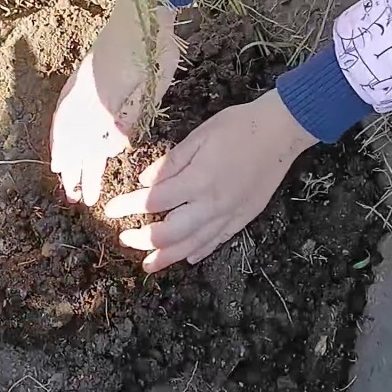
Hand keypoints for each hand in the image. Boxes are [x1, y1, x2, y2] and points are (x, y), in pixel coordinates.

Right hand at [51, 0, 178, 205]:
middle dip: (72, 168)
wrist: (141, 11)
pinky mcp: (82, 76)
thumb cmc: (153, 49)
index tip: (80, 191)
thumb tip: (111, 147)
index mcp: (101, 101)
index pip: (86, 144)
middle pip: (72, 140)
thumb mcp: (151, 87)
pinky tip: (64, 139)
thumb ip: (128, 119)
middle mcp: (84, 96)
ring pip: (66, 126)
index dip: (82, 168)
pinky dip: (62, 129)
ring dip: (65, 152)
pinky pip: (65, 110)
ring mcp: (79, 85)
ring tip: (63, 174)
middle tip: (72, 194)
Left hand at [104, 90, 317, 271]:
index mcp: (197, 180)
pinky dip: (199, 251)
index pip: (153, 202)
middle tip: (125, 239)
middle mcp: (211, 204)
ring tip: (148, 265)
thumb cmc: (238, 126)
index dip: (128, 207)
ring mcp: (229, 215)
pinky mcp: (244, 218)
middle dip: (143, 239)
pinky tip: (187, 256)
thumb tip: (144, 181)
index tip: (111, 209)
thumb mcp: (199, 136)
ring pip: (192, 245)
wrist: (281, 132)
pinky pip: (218, 241)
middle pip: (169, 233)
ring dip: (167, 257)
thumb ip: (170, 162)